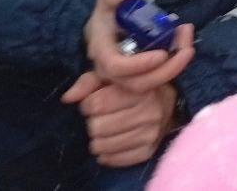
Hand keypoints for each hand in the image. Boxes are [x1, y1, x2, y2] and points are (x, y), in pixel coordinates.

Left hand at [63, 77, 178, 167]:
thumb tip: (68, 98)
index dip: (88, 104)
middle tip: (102, 116)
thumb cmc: (132, 87)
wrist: (168, 102)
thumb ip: (89, 82)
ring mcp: (151, 133)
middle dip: (94, 121)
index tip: (94, 101)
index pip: (97, 104)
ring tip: (106, 129)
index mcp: (140, 89)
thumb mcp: (112, 76)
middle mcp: (149, 111)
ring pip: (102, 146)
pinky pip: (115, 160)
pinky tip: (111, 142)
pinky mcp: (149, 150)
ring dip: (98, 138)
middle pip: (97, 127)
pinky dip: (107, 154)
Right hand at [82, 0, 194, 91]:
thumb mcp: (108, 0)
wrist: (107, 28)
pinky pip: (156, 80)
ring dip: (174, 68)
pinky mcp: (139, 78)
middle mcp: (111, 72)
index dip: (139, 65)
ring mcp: (125, 78)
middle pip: (137, 83)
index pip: (116, 67)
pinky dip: (173, 68)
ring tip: (188, 46)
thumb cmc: (108, 14)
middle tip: (188, 50)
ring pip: (149, 86)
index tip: (161, 54)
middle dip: (166, 70)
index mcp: (102, 52)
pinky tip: (184, 49)